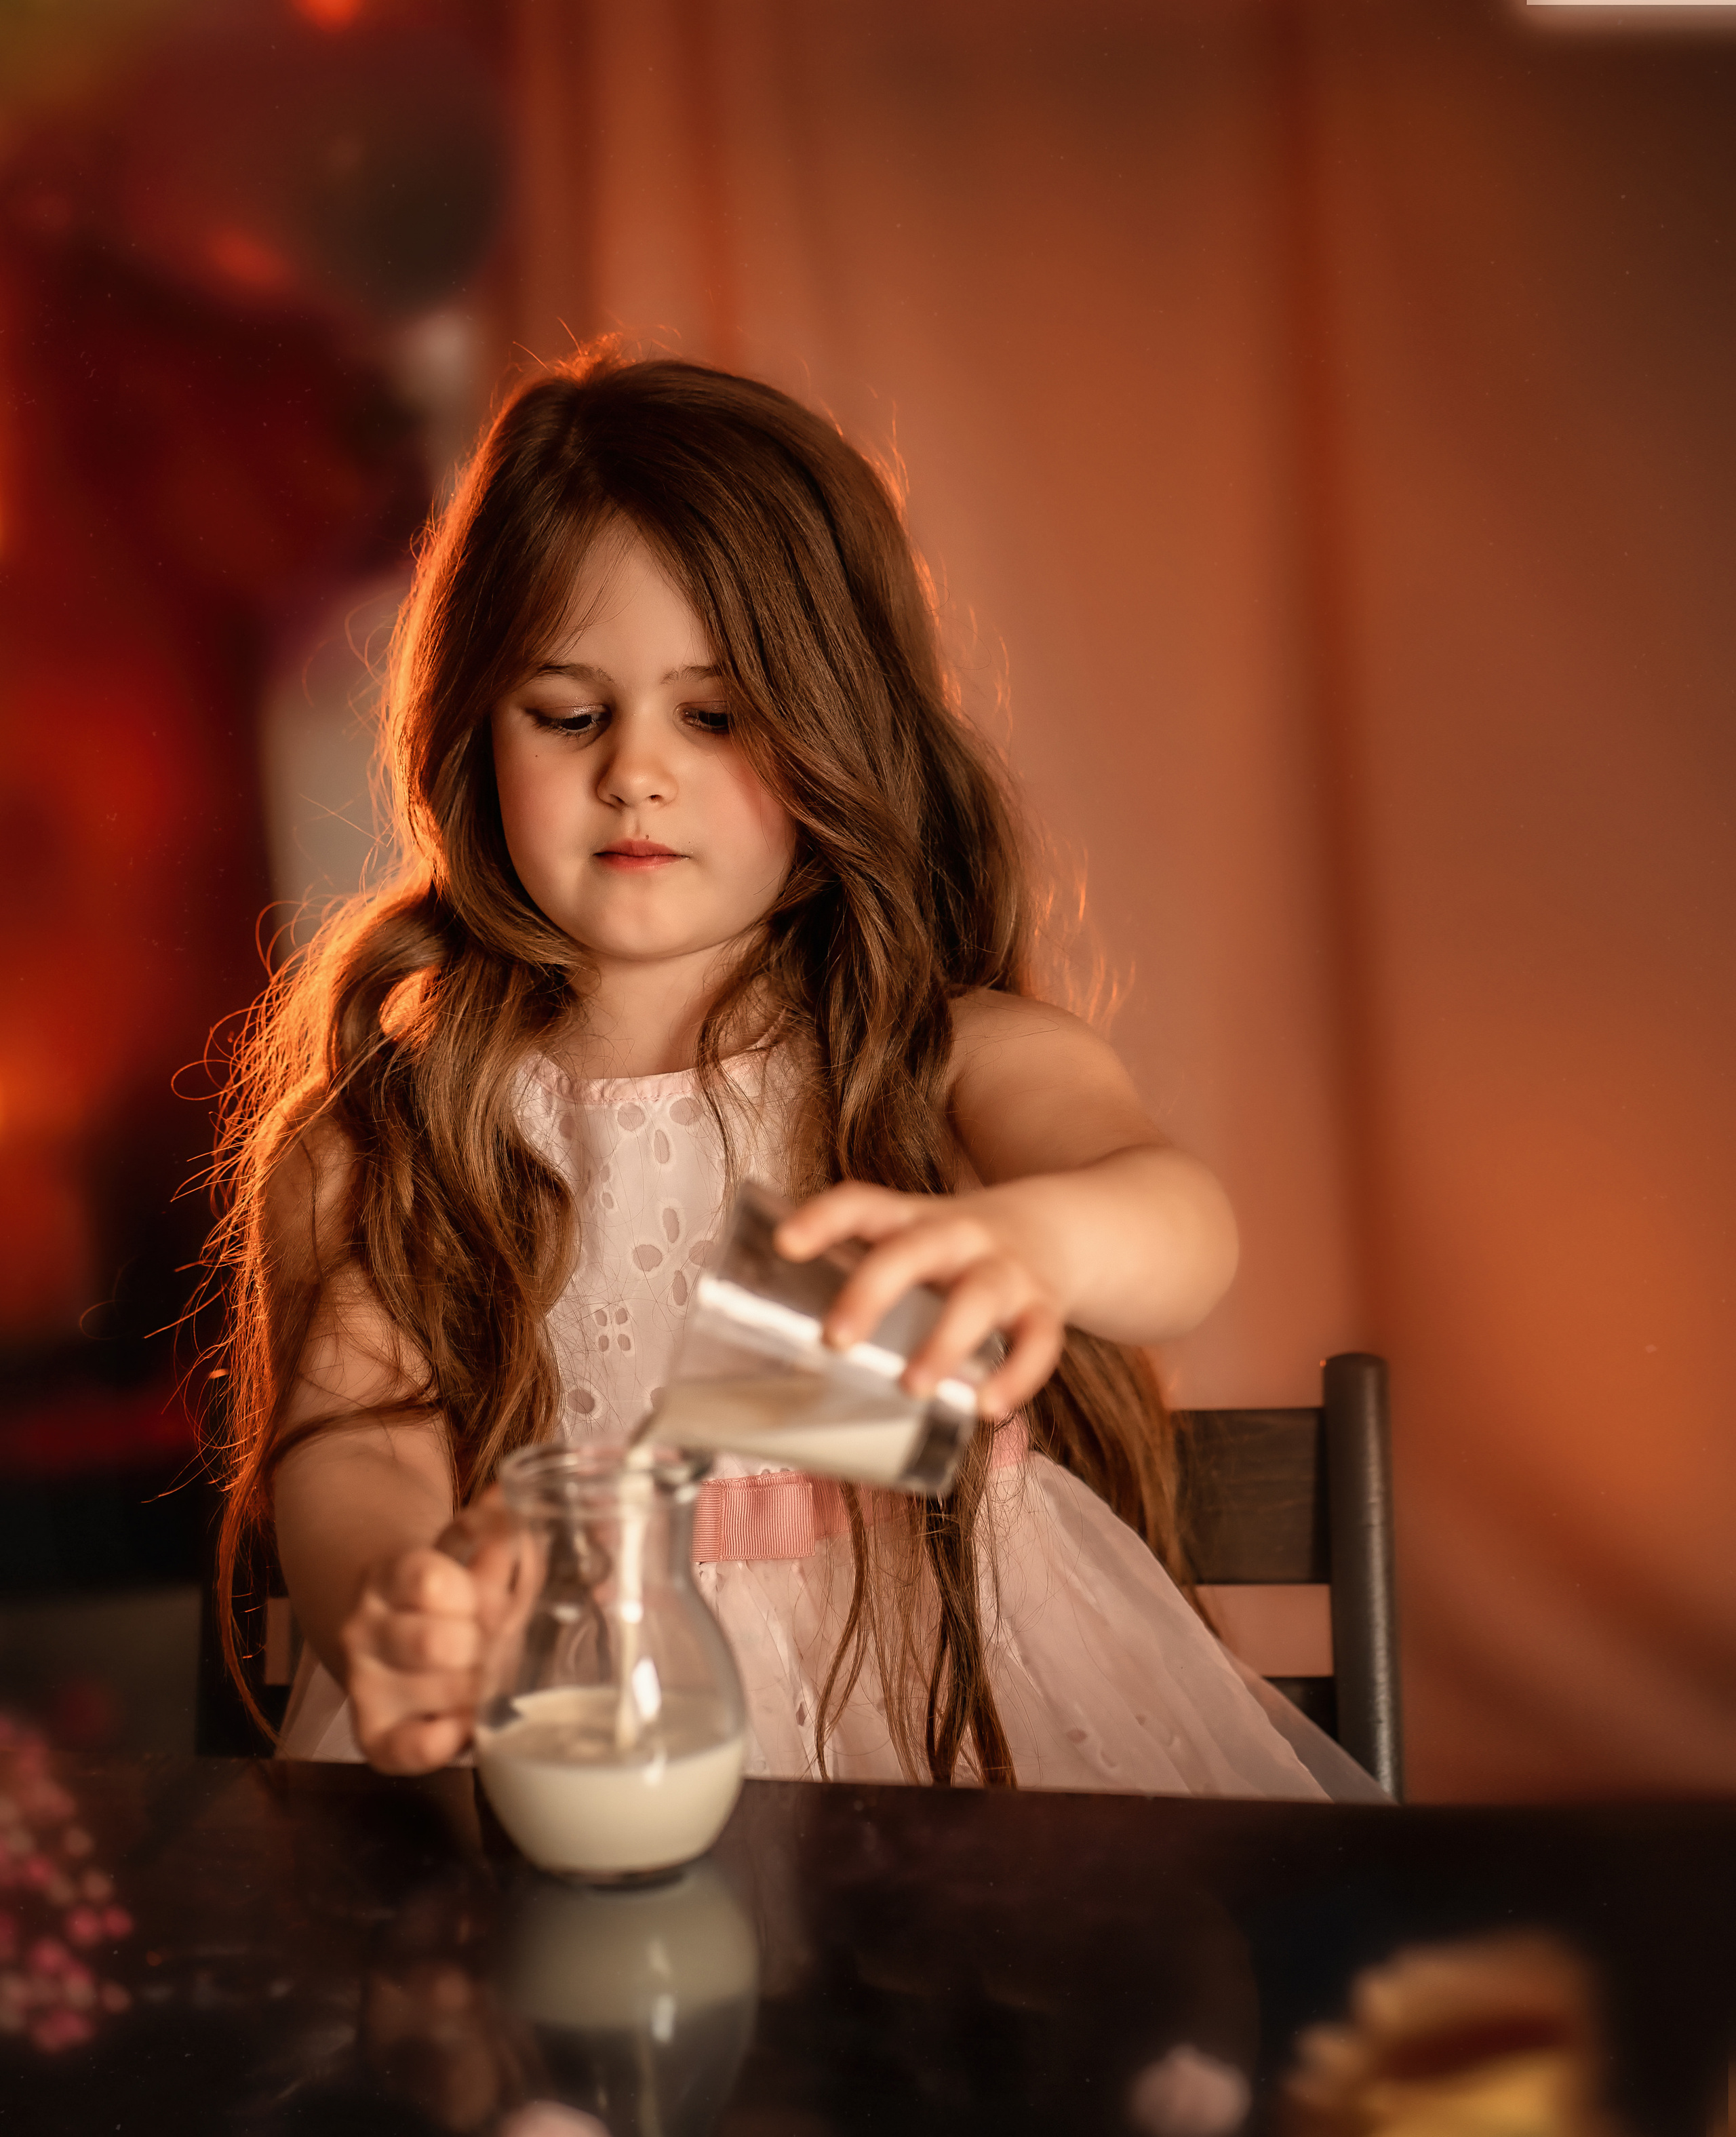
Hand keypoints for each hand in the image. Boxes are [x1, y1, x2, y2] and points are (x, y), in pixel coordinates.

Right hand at [341, 1488, 528, 1774]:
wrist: (393, 1630)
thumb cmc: (448, 1593)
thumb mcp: (468, 1553)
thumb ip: (498, 1529)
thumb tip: (519, 1492)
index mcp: (387, 1575)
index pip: (427, 1580)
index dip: (476, 1593)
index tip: (497, 1601)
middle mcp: (363, 1629)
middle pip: (437, 1643)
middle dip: (487, 1645)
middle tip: (502, 1644)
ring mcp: (364, 1682)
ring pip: (436, 1691)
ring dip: (480, 1687)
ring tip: (490, 1676)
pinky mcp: (372, 1733)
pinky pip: (405, 1750)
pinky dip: (443, 1742)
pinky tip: (466, 1723)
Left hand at [774, 1181, 1066, 1419]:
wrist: (1061, 1227)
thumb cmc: (954, 1253)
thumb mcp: (911, 1245)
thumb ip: (857, 1285)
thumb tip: (771, 1366)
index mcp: (912, 1220)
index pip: (862, 1204)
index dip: (822, 1219)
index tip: (786, 1244)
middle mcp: (958, 1236)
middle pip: (913, 1252)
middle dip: (872, 1292)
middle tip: (835, 1339)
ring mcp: (1005, 1270)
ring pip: (978, 1299)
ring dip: (944, 1343)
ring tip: (913, 1387)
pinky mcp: (1044, 1307)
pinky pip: (1038, 1342)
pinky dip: (1015, 1378)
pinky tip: (987, 1410)